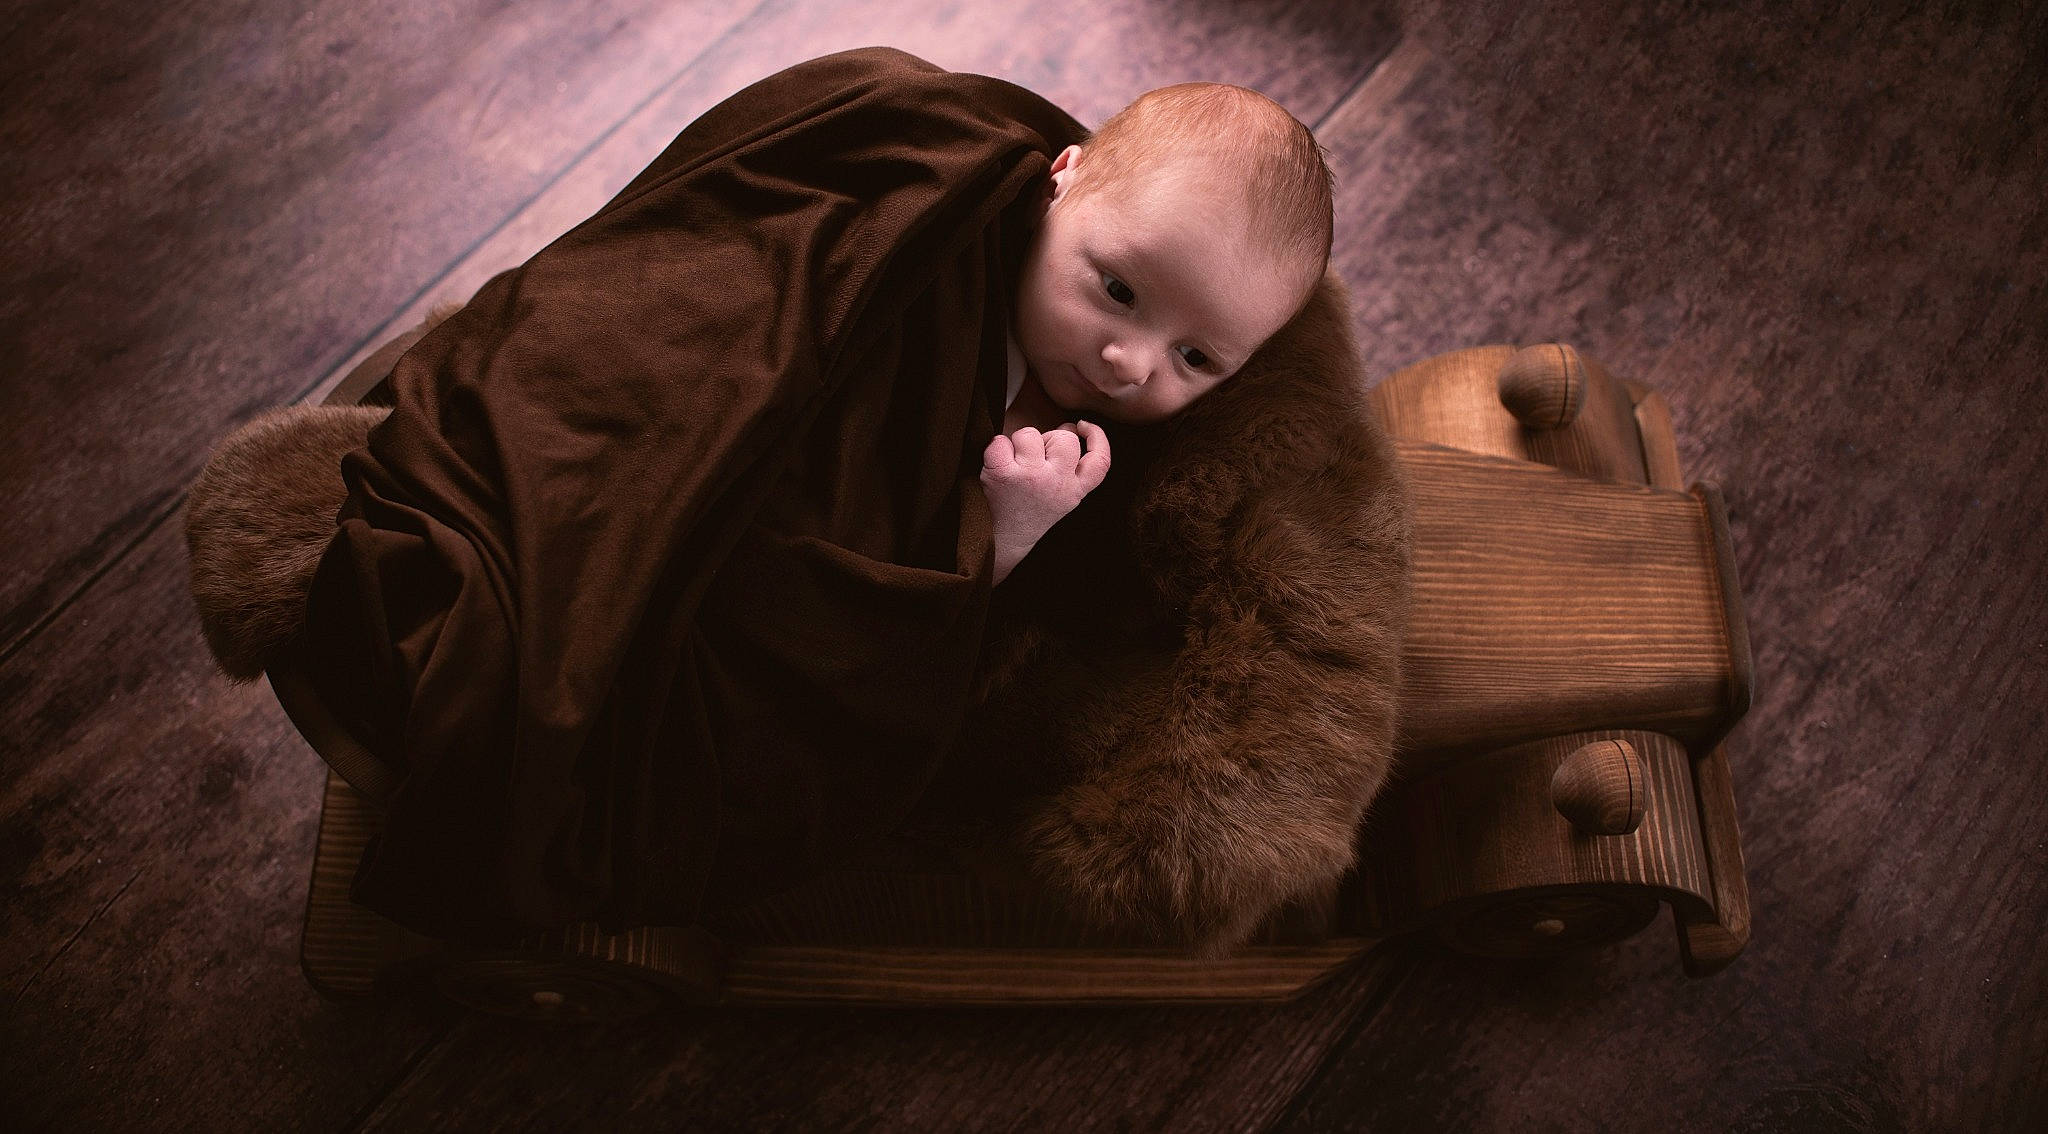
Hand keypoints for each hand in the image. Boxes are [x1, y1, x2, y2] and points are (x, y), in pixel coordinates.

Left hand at [980, 420, 1110, 579]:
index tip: (1084, 426)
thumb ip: (1071, 468)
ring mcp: (1030, 477)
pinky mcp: (1004, 474)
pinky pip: (1000, 441)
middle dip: (1048, 439)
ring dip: (1019, 443)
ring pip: (1030, 434)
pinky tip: (997, 465)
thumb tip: (1069, 427)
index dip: (1098, 437)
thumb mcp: (1063, 497)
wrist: (1001, 541)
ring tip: (1014, 465)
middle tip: (1034, 459)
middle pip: (1065, 438)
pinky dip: (995, 448)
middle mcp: (1056, 483)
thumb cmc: (1030, 511)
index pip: (1100, 461)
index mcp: (1074, 491)